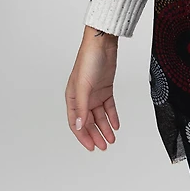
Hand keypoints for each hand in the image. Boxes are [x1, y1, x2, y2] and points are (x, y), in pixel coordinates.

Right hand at [65, 25, 120, 151]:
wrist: (103, 43)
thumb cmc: (89, 59)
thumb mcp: (84, 85)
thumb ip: (82, 106)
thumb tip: (79, 125)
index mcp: (72, 97)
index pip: (76, 122)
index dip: (83, 136)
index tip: (90, 147)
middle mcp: (83, 97)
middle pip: (89, 121)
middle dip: (95, 135)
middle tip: (103, 146)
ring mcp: (95, 93)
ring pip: (100, 116)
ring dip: (105, 128)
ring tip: (111, 139)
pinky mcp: (106, 88)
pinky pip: (109, 106)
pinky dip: (112, 116)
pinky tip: (116, 124)